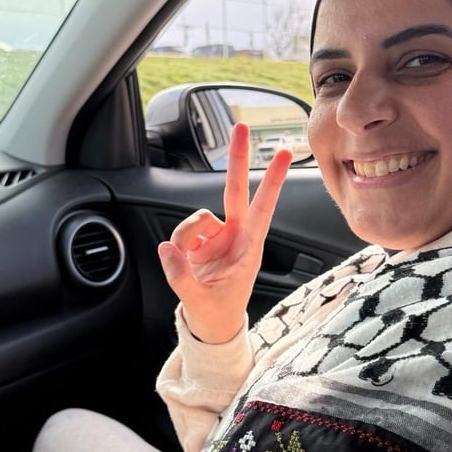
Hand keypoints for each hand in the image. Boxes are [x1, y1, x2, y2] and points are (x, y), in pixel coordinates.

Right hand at [157, 122, 292, 343]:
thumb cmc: (218, 313)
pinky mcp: (199, 241)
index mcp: (249, 249)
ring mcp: (216, 237)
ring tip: (188, 263)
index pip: (263, 209)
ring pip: (196, 219)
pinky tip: (184, 261)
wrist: (211, 325)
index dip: (272, 181)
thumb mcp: (201, 301)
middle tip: (242, 126)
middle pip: (235, 190)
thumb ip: (182, 277)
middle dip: (237, 158)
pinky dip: (177, 246)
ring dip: (186, 238)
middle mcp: (235, 236)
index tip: (284, 154)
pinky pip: (181, 233)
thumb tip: (166, 249)